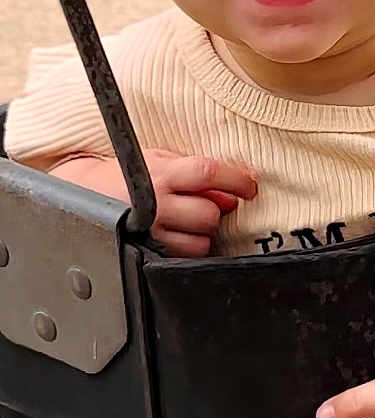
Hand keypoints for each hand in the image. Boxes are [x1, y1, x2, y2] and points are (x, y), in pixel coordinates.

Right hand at [51, 150, 256, 256]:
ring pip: (201, 241)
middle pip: (210, 214)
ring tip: (184, 221)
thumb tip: (236, 192)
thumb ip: (199, 173)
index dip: (236, 180)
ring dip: (201, 233)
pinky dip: (189, 248)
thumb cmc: (128, 174)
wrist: (81, 193)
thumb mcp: (159, 160)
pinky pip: (185, 257)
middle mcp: (156, 203)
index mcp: (161, 173)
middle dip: (214, 211)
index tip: (250, 187)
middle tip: (203, 205)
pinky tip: (177, 235)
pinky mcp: (146, 252)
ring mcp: (151, 231)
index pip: (209, 173)